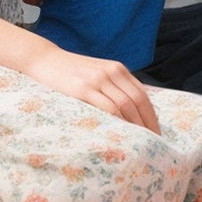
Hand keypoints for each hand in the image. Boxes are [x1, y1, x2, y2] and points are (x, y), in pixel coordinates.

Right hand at [27, 43, 161, 134]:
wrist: (45, 60)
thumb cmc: (71, 72)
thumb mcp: (98, 73)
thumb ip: (114, 86)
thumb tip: (131, 110)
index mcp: (118, 69)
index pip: (142, 94)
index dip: (151, 114)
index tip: (156, 131)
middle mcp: (112, 72)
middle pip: (138, 100)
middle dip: (147, 122)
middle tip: (152, 141)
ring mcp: (98, 80)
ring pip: (125, 104)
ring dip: (135, 125)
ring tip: (139, 141)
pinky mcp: (83, 89)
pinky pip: (106, 107)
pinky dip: (117, 121)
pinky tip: (120, 132)